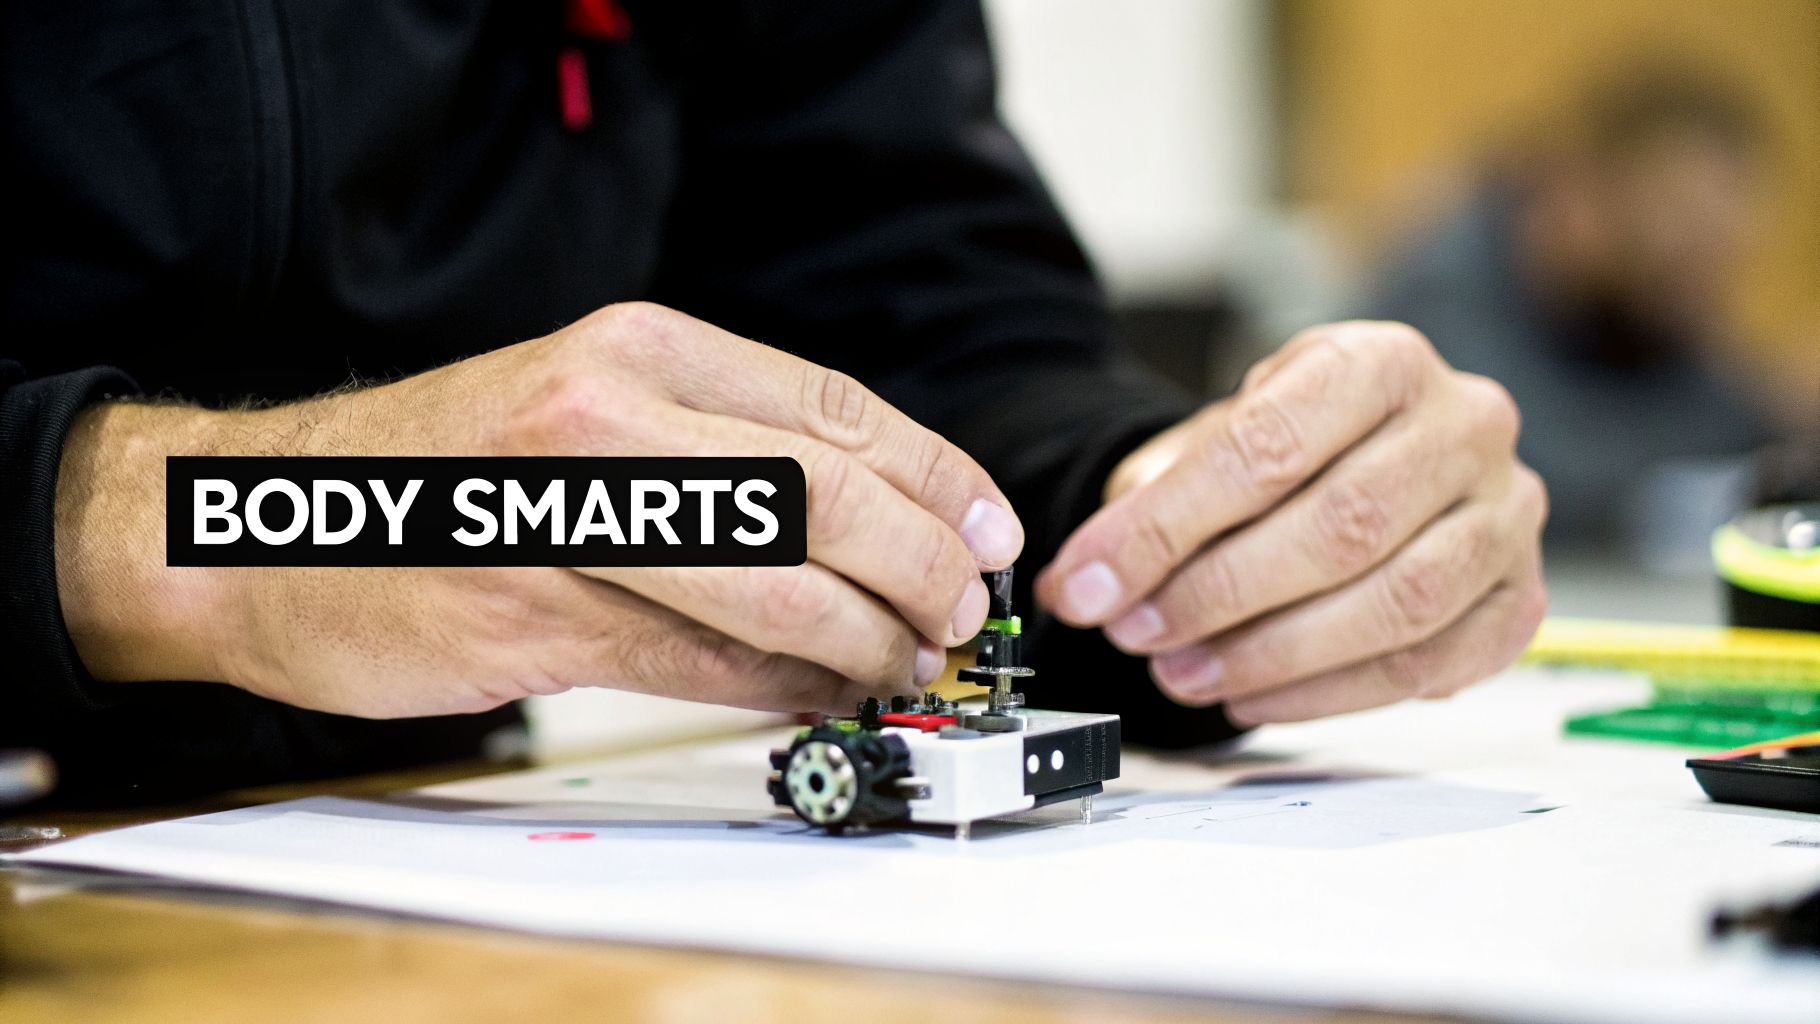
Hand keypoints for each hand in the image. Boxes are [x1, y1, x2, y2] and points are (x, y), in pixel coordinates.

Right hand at [55, 302, 1022, 716]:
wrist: (262, 526)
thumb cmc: (445, 474)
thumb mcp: (586, 409)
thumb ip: (723, 448)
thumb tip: (881, 526)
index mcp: (638, 348)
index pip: (837, 407)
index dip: (938, 478)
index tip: (989, 531)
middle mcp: (610, 419)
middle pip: (829, 495)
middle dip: (923, 568)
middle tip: (958, 616)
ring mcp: (569, 522)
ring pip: (778, 588)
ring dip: (865, 643)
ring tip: (901, 666)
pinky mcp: (533, 622)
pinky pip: (702, 664)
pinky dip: (781, 689)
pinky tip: (814, 697)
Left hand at [1035, 322, 1546, 725]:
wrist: (1378, 451)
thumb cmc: (1295, 447)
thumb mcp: (1220, 436)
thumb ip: (1155, 501)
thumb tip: (1084, 584)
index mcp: (1383, 362)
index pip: (1266, 449)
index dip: (1164, 528)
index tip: (1089, 582)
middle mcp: (1466, 426)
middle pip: (1340, 528)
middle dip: (1217, 595)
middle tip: (1136, 634)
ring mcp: (1508, 513)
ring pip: (1396, 604)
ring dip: (1272, 656)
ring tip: (1182, 673)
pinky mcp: (1523, 595)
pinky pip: (1431, 665)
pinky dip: (1330, 695)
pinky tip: (1253, 697)